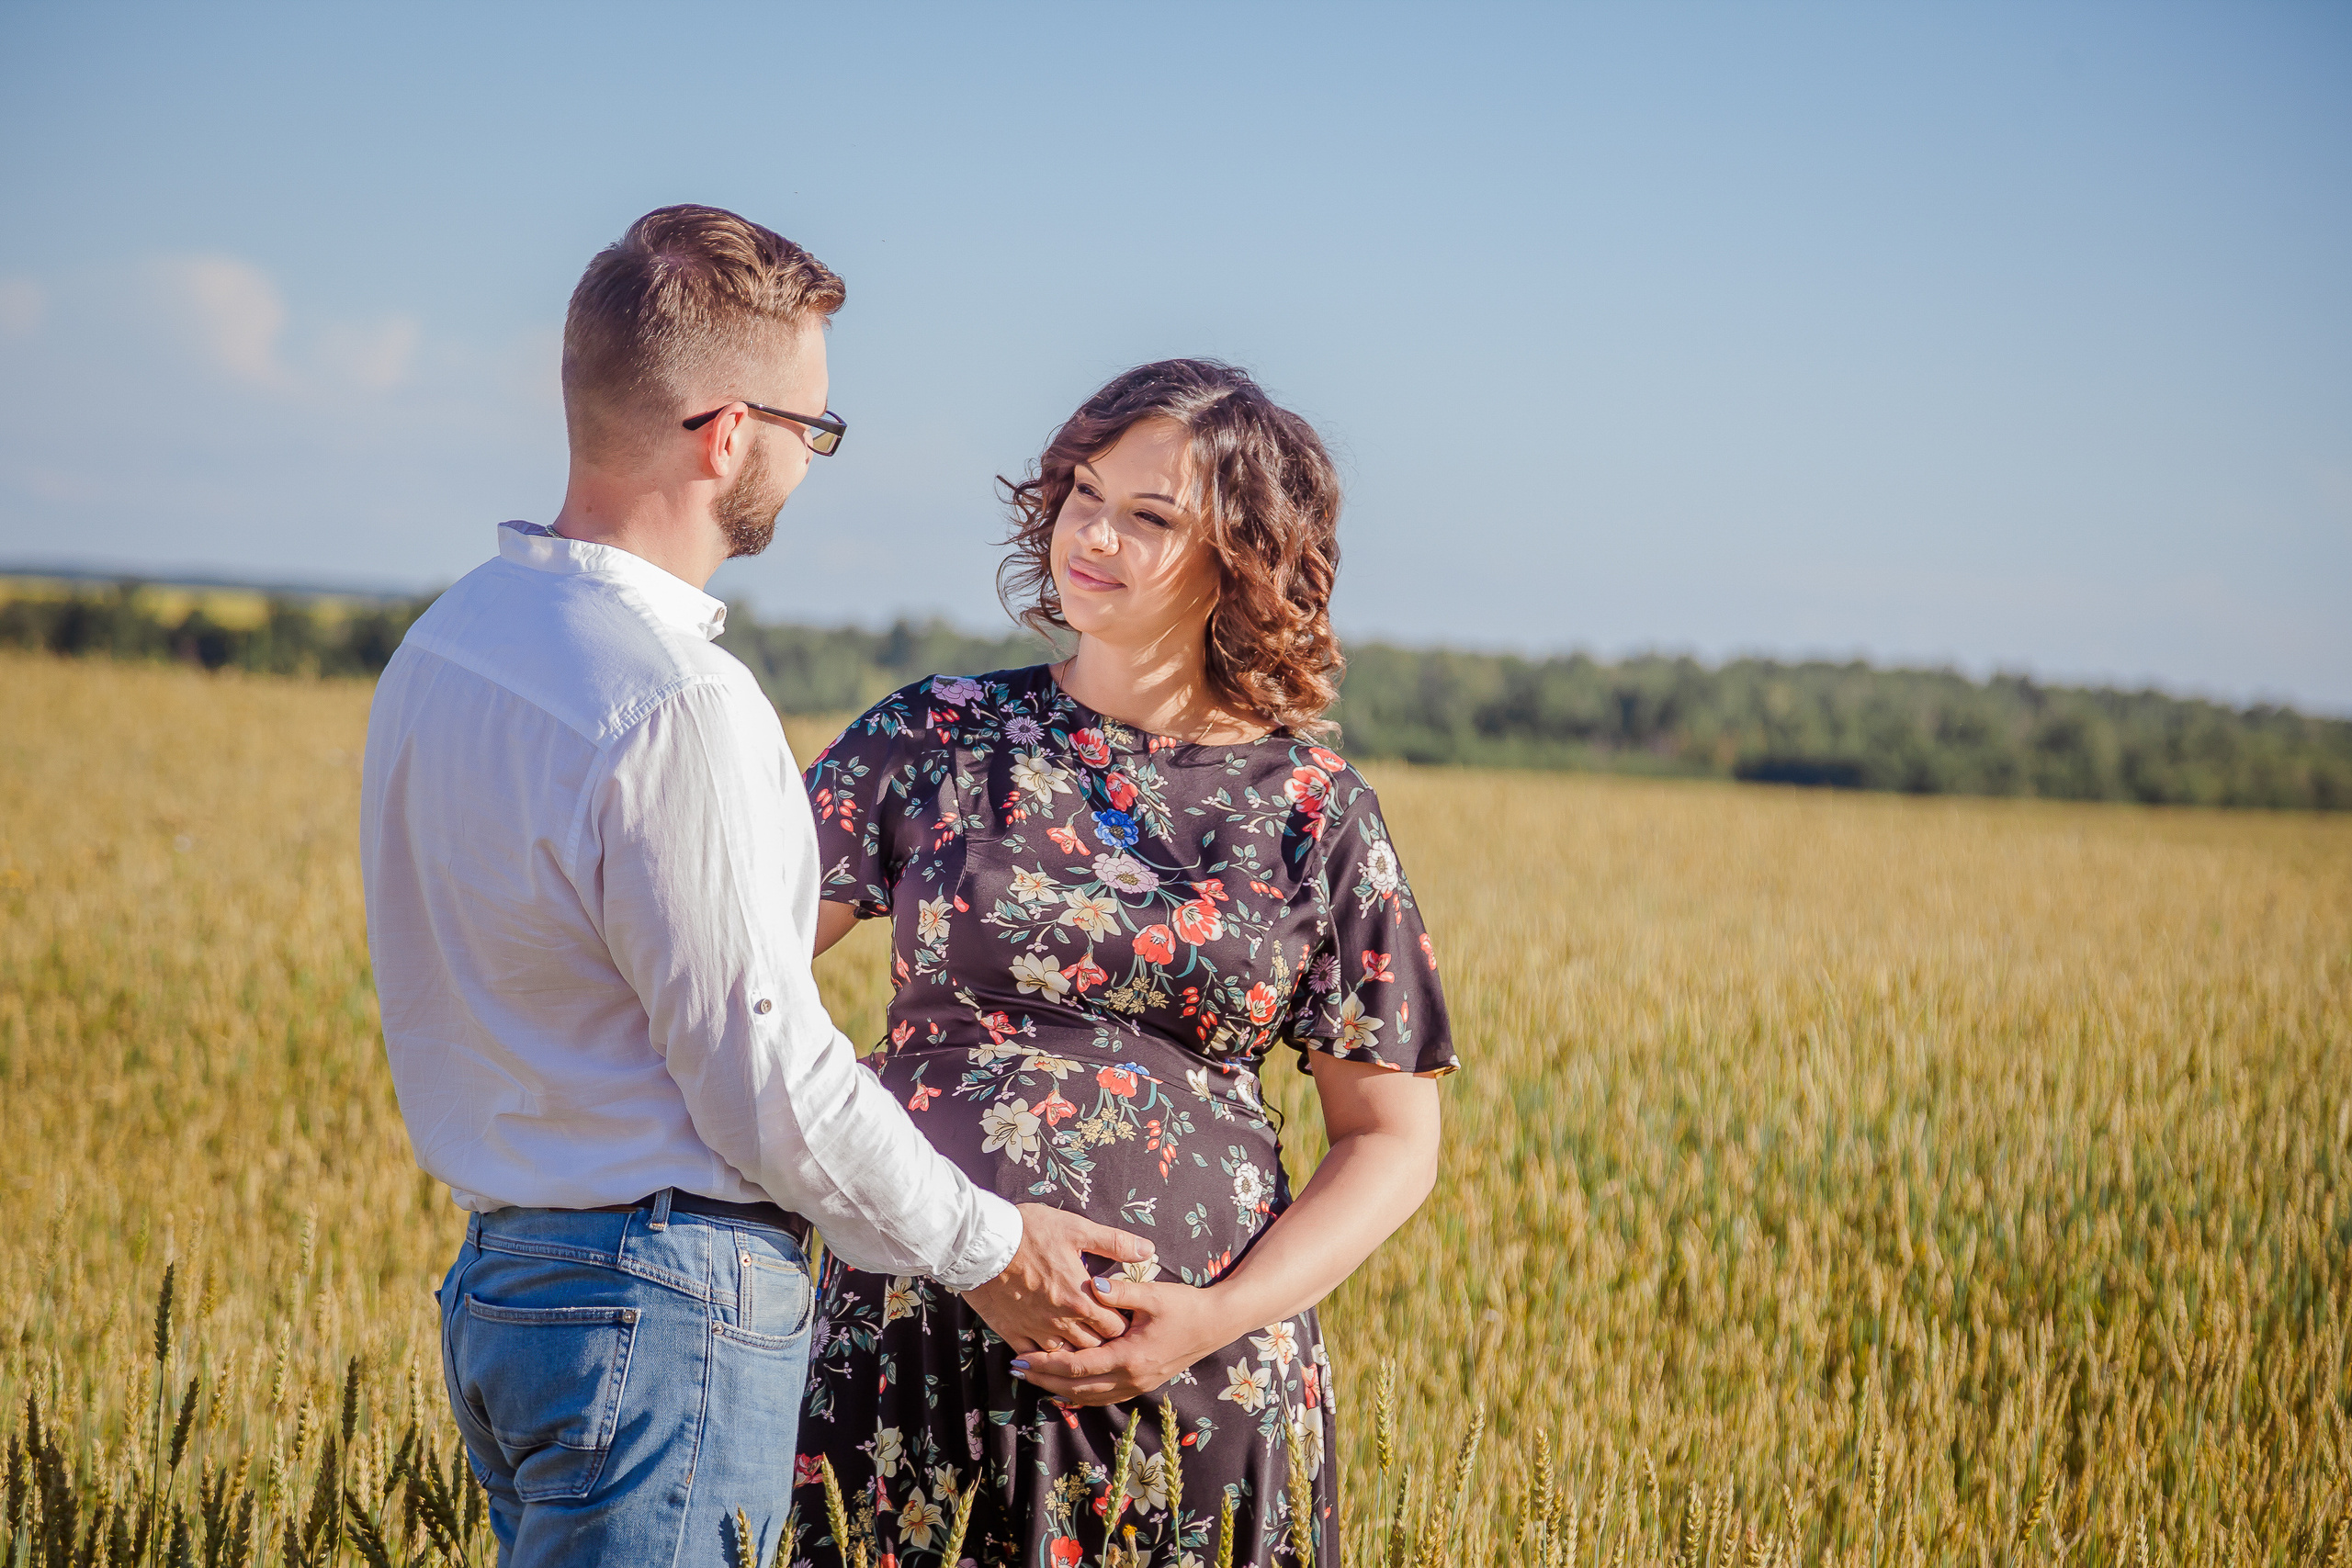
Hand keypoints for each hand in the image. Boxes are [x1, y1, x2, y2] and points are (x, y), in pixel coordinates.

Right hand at [961, 1204, 1154, 1351]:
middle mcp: (1062, 1321)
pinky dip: (1045, 1360)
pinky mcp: (1013, 1333)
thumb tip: (1148, 1250)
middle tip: (1106, 1334)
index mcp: (1081, 1297)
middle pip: (1095, 1346)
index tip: (1123, 1319)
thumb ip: (1115, 1242)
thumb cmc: (1029, 1231)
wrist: (981, 1242)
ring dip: (1077, 1352)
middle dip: (1103, 1342)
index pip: (1116, 1327)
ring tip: (1082, 1344)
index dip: (1123, 1324)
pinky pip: (1035, 1359)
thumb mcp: (1076, 1228)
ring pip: (1067, 1358)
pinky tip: (1050, 1354)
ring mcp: (1036, 1330)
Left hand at [1009, 1277, 1238, 1405]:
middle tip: (1016, 1370)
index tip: (1019, 1358)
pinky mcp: (1142, 1384)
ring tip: (1034, 1379)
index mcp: (1128, 1357)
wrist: (1215, 1325)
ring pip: (1088, 1397)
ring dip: (1059, 1390)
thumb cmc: (1184, 1306)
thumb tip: (1093, 1289)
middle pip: (1076, 1388)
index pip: (1076, 1367)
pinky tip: (1066, 1389)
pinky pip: (1103, 1397)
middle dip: (1044, 1380)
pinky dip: (1080, 1395)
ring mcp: (1137, 1385)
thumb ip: (1121, 1292)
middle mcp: (1130, 1378)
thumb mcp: (1153, 1294)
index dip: (1045, 1365)